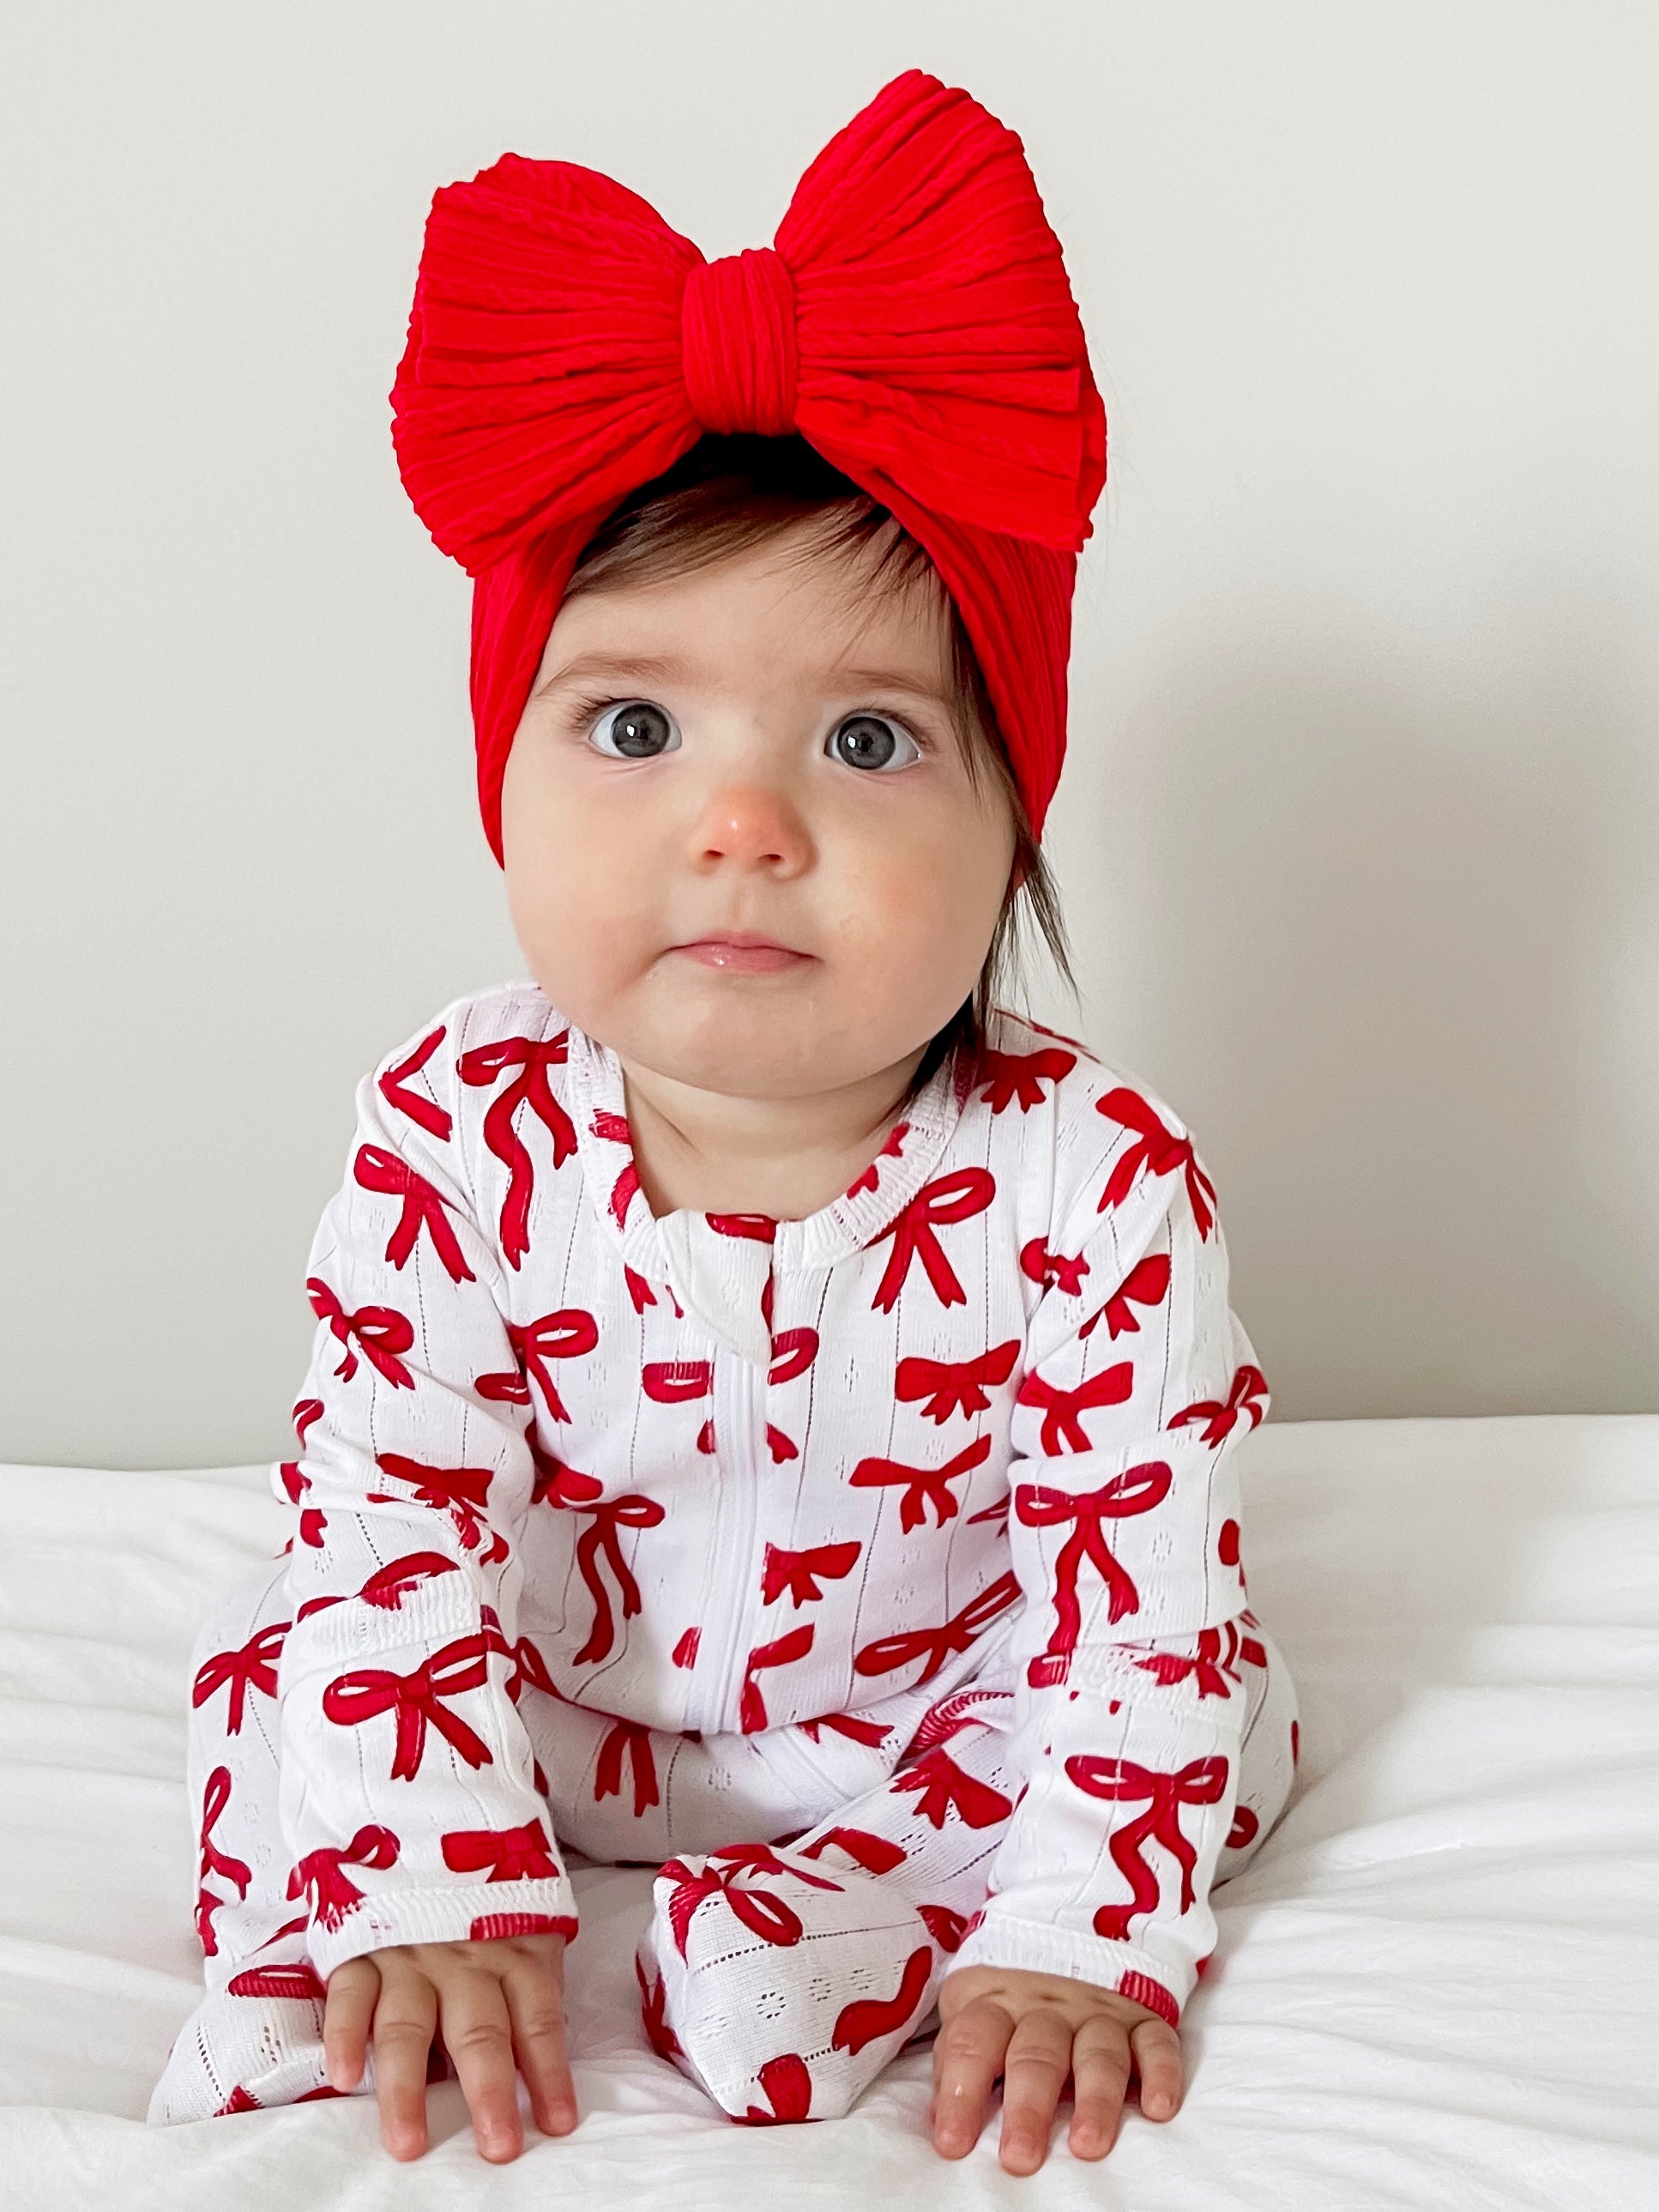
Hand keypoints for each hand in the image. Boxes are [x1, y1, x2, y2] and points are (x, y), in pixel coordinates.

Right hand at [323, 1931, 576, 2161]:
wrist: (429, 1830)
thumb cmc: (484, 1906)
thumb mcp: (524, 1932)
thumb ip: (529, 1993)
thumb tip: (538, 2070)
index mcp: (514, 1953)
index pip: (537, 2018)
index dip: (549, 2071)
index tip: (557, 2123)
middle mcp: (464, 1960)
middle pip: (478, 2031)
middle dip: (488, 2091)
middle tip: (496, 2147)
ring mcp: (409, 1955)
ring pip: (408, 2026)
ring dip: (408, 2087)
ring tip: (409, 2140)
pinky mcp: (360, 1949)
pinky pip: (350, 1994)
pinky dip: (344, 2034)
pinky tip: (345, 2075)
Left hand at [930, 1964, 1182, 2173]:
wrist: (1067, 1936)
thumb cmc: (1009, 2004)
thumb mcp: (970, 2014)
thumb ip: (955, 2064)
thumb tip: (940, 2126)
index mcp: (996, 2006)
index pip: (972, 2043)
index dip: (960, 2092)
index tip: (953, 2143)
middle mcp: (1047, 2010)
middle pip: (1036, 2054)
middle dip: (1028, 2108)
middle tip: (1020, 2158)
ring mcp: (1097, 2013)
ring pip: (1097, 2052)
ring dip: (1094, 2098)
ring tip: (1087, 2144)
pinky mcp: (1141, 2020)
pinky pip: (1156, 2042)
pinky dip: (1161, 2073)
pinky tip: (1159, 2108)